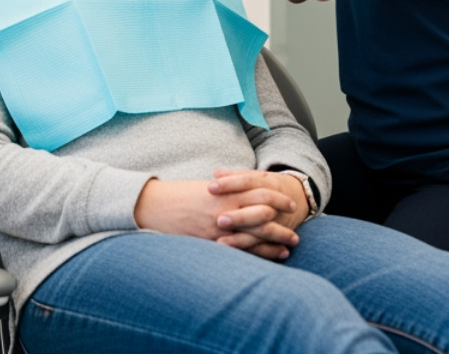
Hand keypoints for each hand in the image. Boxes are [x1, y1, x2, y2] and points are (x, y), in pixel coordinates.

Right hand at [133, 176, 300, 261]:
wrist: (152, 205)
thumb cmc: (176, 196)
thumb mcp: (202, 188)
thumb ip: (223, 190)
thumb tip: (238, 191)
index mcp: (224, 192)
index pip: (258, 193)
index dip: (276, 199)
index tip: (289, 204)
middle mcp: (224, 209)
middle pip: (262, 217)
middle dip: (281, 225)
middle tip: (296, 232)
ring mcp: (217, 229)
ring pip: (253, 237)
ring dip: (273, 243)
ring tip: (289, 248)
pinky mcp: (209, 243)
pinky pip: (238, 252)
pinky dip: (255, 256)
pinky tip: (267, 260)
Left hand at [208, 168, 307, 257]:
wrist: (298, 197)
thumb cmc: (265, 186)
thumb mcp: (253, 177)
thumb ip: (235, 176)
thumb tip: (216, 172)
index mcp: (265, 182)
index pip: (247, 181)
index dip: (229, 184)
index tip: (210, 188)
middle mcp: (273, 202)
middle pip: (256, 209)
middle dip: (238, 216)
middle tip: (219, 220)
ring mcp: (277, 220)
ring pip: (261, 230)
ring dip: (241, 239)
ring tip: (220, 243)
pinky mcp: (279, 235)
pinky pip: (266, 246)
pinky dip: (254, 252)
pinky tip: (237, 256)